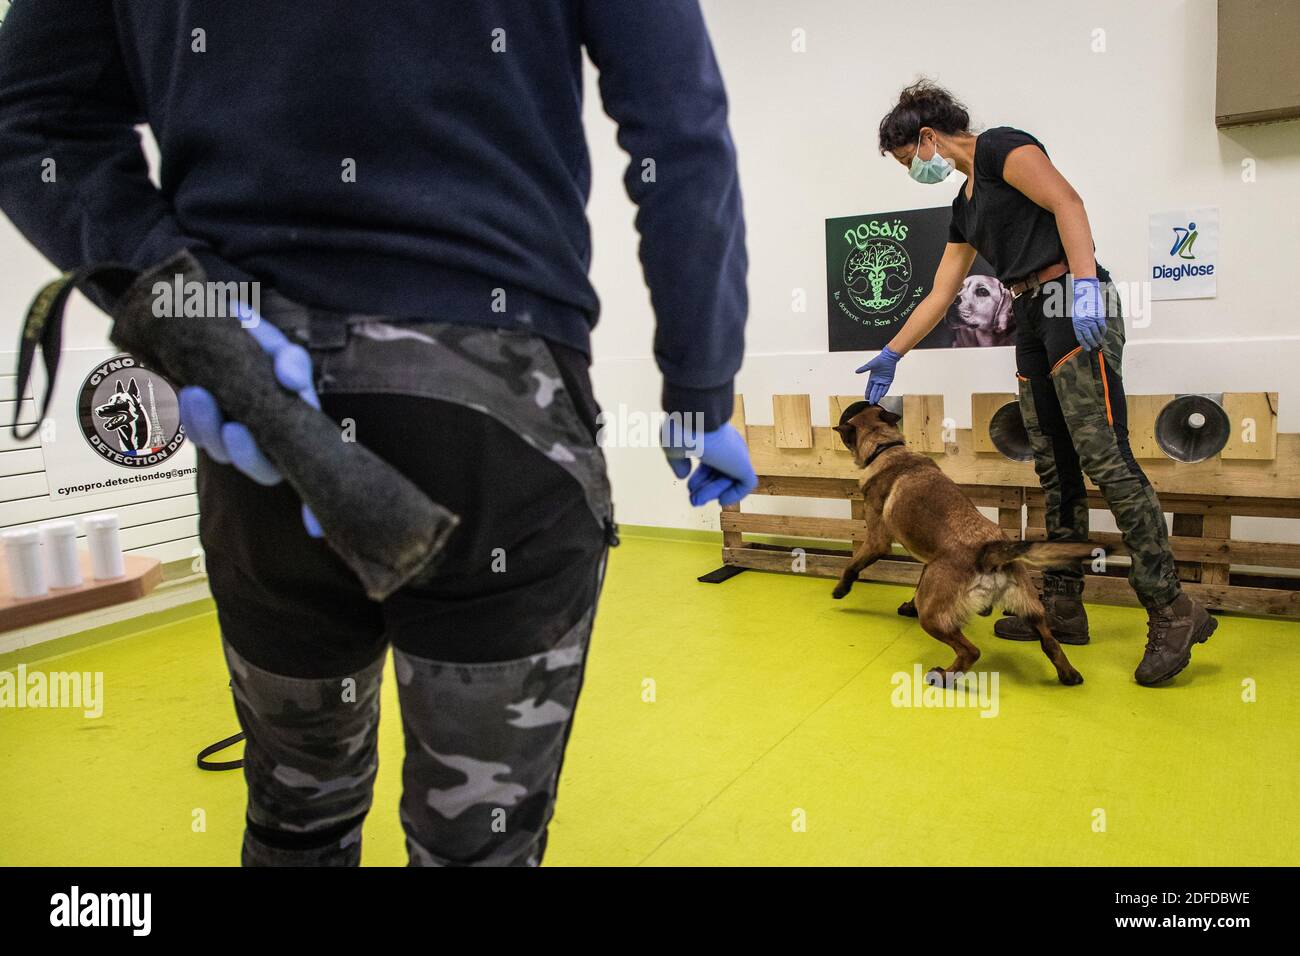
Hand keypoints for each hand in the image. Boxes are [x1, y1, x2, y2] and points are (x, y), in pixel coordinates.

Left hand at [179, 312, 323, 536]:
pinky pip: (192, 434)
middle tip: (232, 425)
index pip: (307, 471)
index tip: (312, 529)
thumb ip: (291, 362)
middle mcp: (266, 438)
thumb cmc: (253, 341)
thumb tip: (293, 383)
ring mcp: (230, 433)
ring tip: (196, 393)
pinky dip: (186, 421)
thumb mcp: (279, 346)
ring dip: (208, 430)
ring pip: (221, 451)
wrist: (206, 326)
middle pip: (259, 469)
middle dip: (243, 454)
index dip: (313, 510)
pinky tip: (181, 396)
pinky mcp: (198, 425)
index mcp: (295, 425)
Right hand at [663, 423, 756, 506]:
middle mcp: (727, 446)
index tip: (689, 487)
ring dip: (713, 493)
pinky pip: (746, 484)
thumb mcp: (674, 448)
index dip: (701, 477)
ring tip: (696, 501)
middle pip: (721, 473)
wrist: (692, 419)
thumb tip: (683, 476)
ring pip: (730, 479)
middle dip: (706, 488)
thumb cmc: (681, 429)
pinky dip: (735, 495)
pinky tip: (721, 500)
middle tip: (693, 501)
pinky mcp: (743, 464)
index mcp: (713, 439)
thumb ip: (678, 462)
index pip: (711, 462)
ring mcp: (737, 454)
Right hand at [855, 346, 901, 403]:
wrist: (888, 358)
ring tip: (875, 401)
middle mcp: (877, 380)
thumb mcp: (870, 365)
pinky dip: (884, 391)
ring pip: (880, 390)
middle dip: (872, 397)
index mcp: (872, 377)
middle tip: (871, 403)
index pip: (869, 387)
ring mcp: (883, 381)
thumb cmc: (879, 360)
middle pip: (874, 390)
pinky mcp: (889, 380)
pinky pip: (886, 387)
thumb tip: (856, 371)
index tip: (866, 398)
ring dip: (878, 395)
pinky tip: (882, 395)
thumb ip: (864, 369)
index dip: (867, 393)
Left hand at [1071, 277, 1105, 350]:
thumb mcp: (1075, 314)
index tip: (1087, 348)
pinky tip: (1103, 334)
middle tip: (1095, 347)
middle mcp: (1083, 322)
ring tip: (1099, 342)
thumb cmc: (1079, 303)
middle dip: (1092, 343)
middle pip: (1089, 336)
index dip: (1084, 344)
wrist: (1085, 291)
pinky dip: (1103, 331)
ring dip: (1098, 338)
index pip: (1080, 337)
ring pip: (1096, 333)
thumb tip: (1082, 332)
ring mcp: (1091, 319)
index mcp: (1076, 323)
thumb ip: (1078, 323)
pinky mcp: (1099, 315)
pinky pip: (1102, 326)